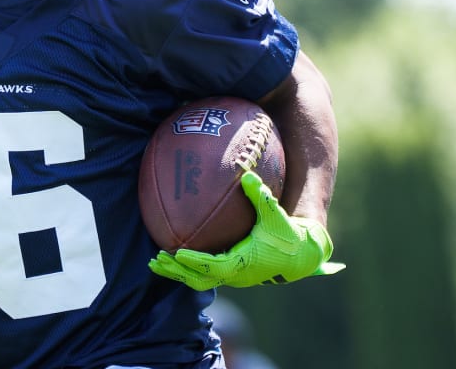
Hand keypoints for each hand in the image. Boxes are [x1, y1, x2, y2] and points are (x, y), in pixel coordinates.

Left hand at [149, 170, 344, 289]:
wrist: (300, 256)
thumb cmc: (286, 234)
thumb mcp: (275, 215)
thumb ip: (261, 196)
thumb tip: (248, 174)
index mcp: (243, 263)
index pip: (214, 266)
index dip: (195, 262)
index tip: (177, 253)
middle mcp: (235, 274)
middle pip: (199, 280)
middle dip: (177, 271)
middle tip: (155, 260)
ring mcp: (232, 277)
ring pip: (199, 280)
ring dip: (177, 272)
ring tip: (155, 261)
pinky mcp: (230, 274)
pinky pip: (204, 275)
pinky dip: (187, 268)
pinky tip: (172, 255)